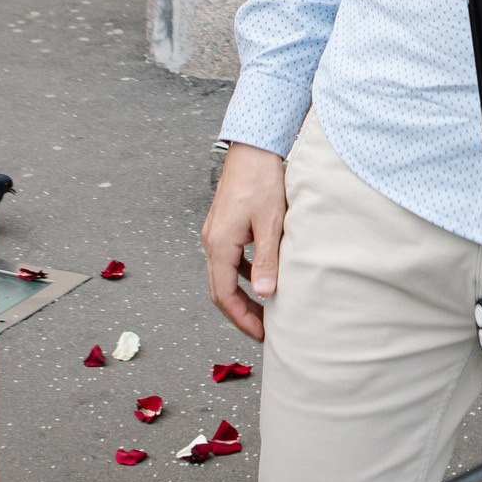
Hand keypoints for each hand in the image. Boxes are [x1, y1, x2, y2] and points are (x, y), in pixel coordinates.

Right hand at [202, 142, 286, 340]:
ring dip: (241, 295)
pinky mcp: (224, 225)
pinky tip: (260, 277)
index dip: (242, 319)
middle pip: (219, 290)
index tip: (262, 334)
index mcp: (219, 244)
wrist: (254, 147)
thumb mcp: (270, 223)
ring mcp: (215, 233)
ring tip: (265, 309)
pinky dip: (242, 275)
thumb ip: (266, 261)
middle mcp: (211, 241)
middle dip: (241, 313)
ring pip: (224, 275)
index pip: (224, 295)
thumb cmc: (262, 180)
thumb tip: (265, 295)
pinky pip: (229, 260)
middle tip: (264, 329)